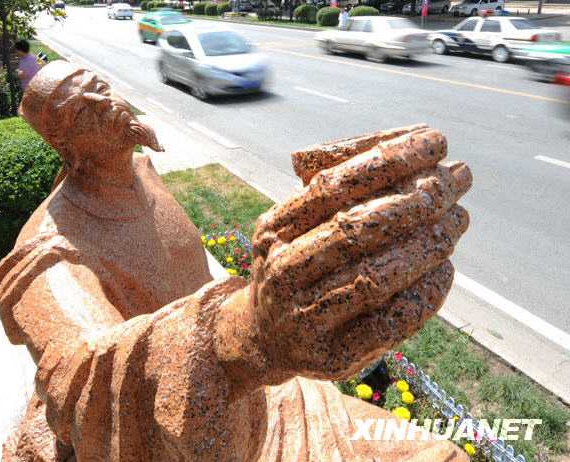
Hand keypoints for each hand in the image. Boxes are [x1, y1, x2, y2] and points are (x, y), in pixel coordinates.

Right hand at [250, 125, 471, 381]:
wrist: (266, 338)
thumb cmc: (296, 266)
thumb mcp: (296, 224)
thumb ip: (335, 191)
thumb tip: (403, 156)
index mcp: (273, 230)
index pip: (332, 186)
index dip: (386, 160)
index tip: (434, 140)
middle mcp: (282, 273)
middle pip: (354, 231)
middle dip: (414, 201)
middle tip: (456, 180)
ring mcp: (304, 319)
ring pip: (374, 278)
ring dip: (427, 245)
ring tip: (458, 218)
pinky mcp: (333, 356)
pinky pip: (389, 324)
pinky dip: (425, 294)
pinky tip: (445, 270)